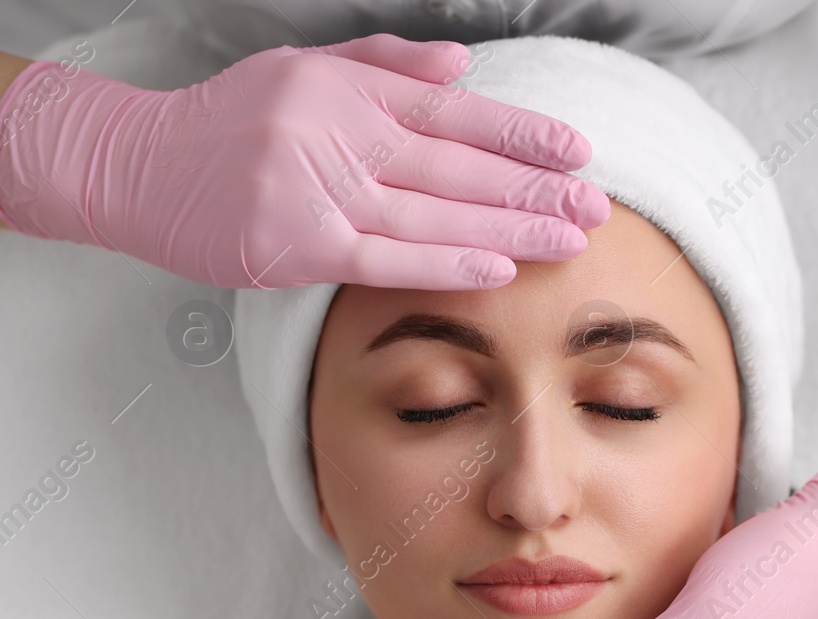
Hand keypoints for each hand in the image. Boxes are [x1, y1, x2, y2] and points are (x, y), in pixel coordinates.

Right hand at [0, 33, 608, 287]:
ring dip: (510, 228)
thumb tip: (462, 66)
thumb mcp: (302, 69)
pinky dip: (447, 263)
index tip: (577, 151)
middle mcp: (340, 134)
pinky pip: (388, 257)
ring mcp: (319, 189)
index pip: (454, 112)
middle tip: (596, 205)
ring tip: (569, 240)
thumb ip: (384, 66)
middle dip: (534, 187)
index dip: (520, 133)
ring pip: (435, 212)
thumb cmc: (228, 122)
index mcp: (348, 91)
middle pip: (458, 165)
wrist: (136, 164)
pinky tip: (500, 267)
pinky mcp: (299, 244)